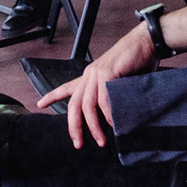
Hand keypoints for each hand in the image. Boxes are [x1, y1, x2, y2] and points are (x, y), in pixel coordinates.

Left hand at [38, 25, 154, 147]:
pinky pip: (103, 99)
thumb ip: (113, 97)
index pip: (67, 87)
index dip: (52, 96)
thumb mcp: (120, 82)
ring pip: (87, 105)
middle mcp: (89, 75)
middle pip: (74, 105)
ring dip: (94, 126)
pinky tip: (114, 125)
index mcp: (90, 77)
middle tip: (78, 144)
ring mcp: (97, 73)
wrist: (147, 42)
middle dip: (74, 127)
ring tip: (101, 141)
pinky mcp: (107, 72)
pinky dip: (108, 115)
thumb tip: (113, 121)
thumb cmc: (137, 62)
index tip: (40, 104)